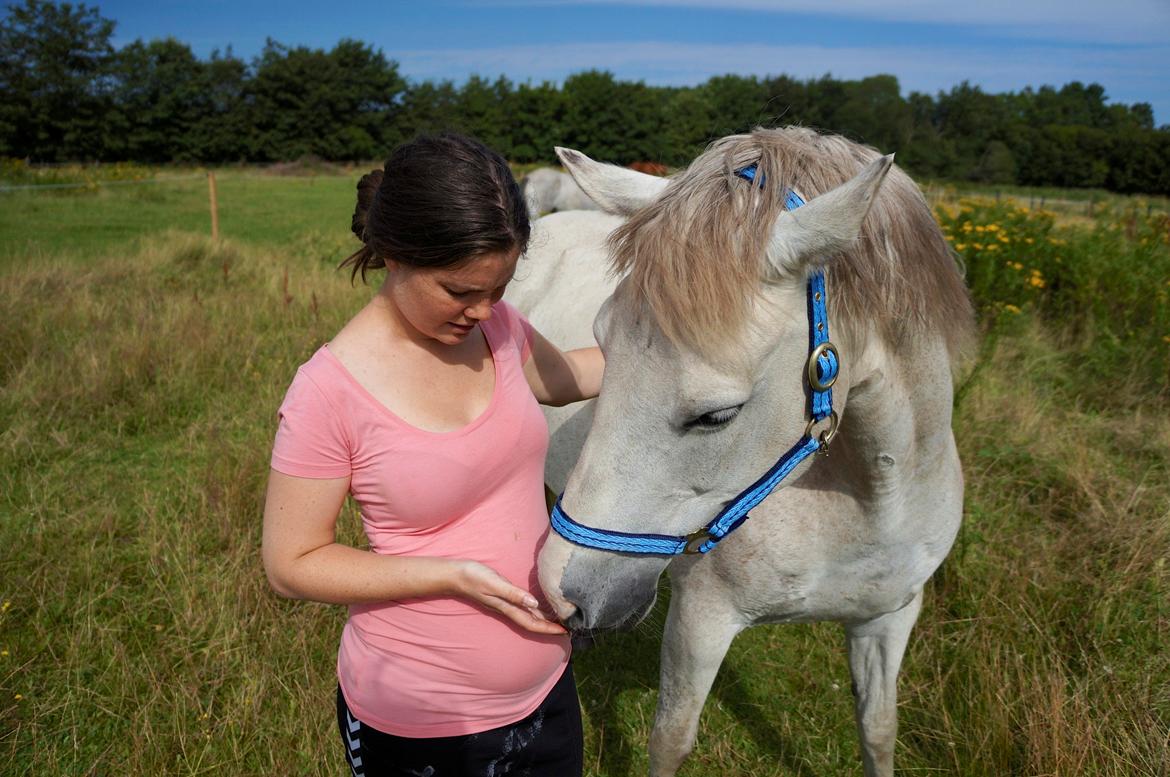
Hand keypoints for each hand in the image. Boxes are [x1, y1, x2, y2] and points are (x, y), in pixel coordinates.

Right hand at [452, 561, 566, 634]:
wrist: (456, 575)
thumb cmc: (474, 577)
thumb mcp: (495, 584)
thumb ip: (514, 594)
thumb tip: (534, 603)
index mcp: (509, 608)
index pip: (533, 623)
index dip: (549, 629)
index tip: (566, 631)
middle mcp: (509, 608)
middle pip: (533, 622)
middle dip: (550, 626)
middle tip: (570, 626)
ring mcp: (506, 603)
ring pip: (529, 615)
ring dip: (544, 619)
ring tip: (560, 617)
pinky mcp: (504, 595)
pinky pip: (524, 606)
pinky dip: (535, 609)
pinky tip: (541, 604)